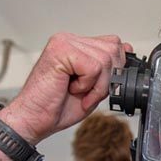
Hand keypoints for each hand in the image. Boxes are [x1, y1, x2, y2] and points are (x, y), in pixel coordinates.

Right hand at [0, 33, 130, 160]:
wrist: (33, 120)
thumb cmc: (55, 107)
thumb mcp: (93, 87)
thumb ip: (108, 69)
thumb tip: (127, 49)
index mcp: (76, 45)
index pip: (112, 44)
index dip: (113, 69)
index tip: (96, 87)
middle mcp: (69, 40)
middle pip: (113, 49)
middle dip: (106, 78)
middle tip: (85, 93)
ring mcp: (64, 42)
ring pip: (106, 59)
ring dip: (96, 84)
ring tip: (77, 92)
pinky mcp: (61, 51)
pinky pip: (94, 67)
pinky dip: (88, 85)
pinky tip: (71, 89)